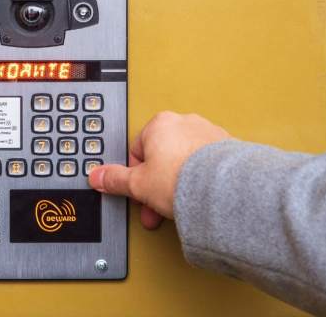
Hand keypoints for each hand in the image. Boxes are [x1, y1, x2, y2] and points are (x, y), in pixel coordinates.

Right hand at [88, 111, 232, 228]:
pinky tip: (198, 193)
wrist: (221, 189)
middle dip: (157, 183)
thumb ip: (115, 179)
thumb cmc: (183, 179)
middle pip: (161, 156)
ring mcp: (206, 132)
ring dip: (178, 181)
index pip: (138, 150)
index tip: (141, 192)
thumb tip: (99, 177)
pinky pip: (204, 163)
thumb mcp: (138, 184)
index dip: (137, 176)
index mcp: (159, 124)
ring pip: (183, 160)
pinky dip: (199, 176)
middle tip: (157, 203)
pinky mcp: (225, 146)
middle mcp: (184, 123)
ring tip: (179, 201)